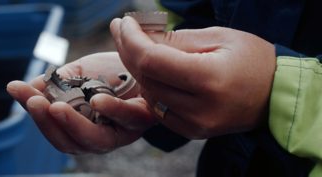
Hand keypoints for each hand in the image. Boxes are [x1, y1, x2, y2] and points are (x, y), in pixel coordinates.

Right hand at [7, 52, 155, 153]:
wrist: (144, 62)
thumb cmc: (110, 72)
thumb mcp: (78, 73)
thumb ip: (57, 83)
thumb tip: (29, 89)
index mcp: (79, 128)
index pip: (52, 126)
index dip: (32, 111)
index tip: (15, 88)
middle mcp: (98, 137)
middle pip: (68, 142)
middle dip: (47, 123)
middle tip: (34, 101)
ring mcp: (120, 132)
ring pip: (94, 140)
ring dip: (72, 125)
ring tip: (55, 107)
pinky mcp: (141, 119)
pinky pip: (126, 119)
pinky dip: (111, 110)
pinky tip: (96, 100)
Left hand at [110, 17, 275, 138]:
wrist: (275, 94)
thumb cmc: (252, 59)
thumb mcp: (218, 37)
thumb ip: (176, 39)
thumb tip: (141, 36)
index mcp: (209, 79)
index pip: (151, 61)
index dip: (131, 40)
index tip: (124, 23)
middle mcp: (199, 108)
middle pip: (145, 78)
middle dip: (128, 51)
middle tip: (122, 31)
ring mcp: (194, 124)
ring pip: (148, 94)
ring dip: (136, 69)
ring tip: (134, 46)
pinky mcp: (191, 131)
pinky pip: (158, 109)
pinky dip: (150, 88)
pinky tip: (150, 71)